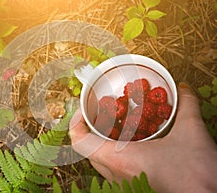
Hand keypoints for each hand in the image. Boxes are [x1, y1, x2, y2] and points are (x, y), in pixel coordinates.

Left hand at [69, 83, 216, 192]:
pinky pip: (113, 170)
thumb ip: (186, 106)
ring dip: (102, 143)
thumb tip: (183, 89)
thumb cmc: (196, 174)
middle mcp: (116, 175)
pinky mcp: (133, 189)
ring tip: (114, 127)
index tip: (82, 112)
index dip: (76, 124)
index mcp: (121, 160)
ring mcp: (123, 185)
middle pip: (88, 151)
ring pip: (100, 162)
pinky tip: (130, 144)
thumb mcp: (191, 132)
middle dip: (90, 130)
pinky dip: (115, 154)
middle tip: (100, 115)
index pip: (80, 142)